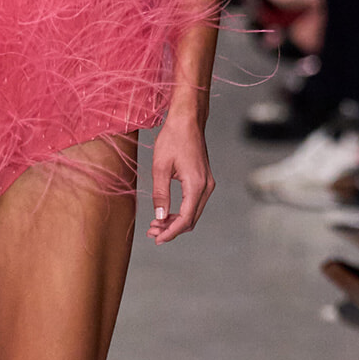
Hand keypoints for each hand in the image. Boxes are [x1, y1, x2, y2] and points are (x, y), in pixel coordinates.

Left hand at [149, 112, 214, 242]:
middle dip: (172, 229)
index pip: (185, 219)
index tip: (156, 239)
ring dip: (176, 222)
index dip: (170, 232)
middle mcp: (206, 186)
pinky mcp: (204, 180)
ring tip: (155, 224)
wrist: (187, 120)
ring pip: (193, 213)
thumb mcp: (160, 167)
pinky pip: (194, 203)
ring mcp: (207, 183)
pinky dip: (181, 212)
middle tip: (151, 232)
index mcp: (196, 185)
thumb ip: (160, 194)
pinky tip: (166, 213)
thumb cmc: (173, 138)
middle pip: (191, 220)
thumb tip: (160, 217)